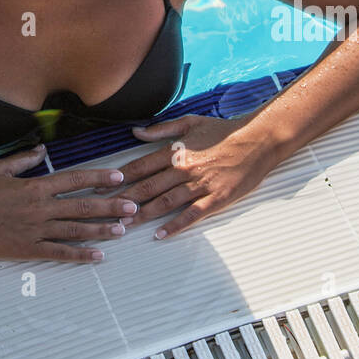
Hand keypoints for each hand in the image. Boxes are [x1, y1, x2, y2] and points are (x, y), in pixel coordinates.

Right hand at [0, 145, 137, 262]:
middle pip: (82, 206)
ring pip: (75, 230)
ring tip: (123, 230)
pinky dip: (80, 255)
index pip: (74, 180)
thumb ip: (25, 159)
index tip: (118, 177)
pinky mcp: (28, 249)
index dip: (98, 179)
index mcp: (35, 186)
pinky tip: (97, 257)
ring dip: (101, 230)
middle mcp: (40, 208)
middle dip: (110, 206)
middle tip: (132, 206)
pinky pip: (59, 253)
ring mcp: (35, 230)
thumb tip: (43, 150)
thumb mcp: (0, 169)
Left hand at [118, 112, 276, 239]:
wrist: (256, 141)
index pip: (140, 167)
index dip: (119, 178)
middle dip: (124, 200)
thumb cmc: (222, 131)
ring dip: (143, 215)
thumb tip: (135, 132)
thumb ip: (160, 129)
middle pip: (147, 188)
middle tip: (105, 211)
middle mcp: (183, 169)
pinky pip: (191, 215)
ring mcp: (199, 186)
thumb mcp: (189, 122)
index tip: (103, 187)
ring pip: (165, 203)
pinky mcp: (215, 199)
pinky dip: (174, 226)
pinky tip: (160, 235)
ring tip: (125, 225)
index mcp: (175, 151)